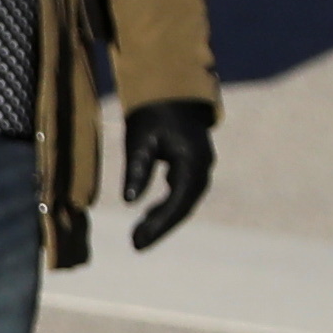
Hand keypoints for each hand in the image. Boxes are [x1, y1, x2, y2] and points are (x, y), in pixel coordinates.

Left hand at [119, 97, 213, 251]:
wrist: (170, 88)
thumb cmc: (152, 112)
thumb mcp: (139, 140)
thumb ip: (137, 169)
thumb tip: (130, 201)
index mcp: (192, 162)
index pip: (178, 202)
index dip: (159, 225)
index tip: (139, 242)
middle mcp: (202, 167)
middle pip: (183, 207)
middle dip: (160, 227)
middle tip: (136, 245)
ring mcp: (201, 167)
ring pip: (184, 202)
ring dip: (163, 219)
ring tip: (138, 235)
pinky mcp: (194, 165)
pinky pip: (182, 193)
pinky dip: (166, 206)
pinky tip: (147, 216)